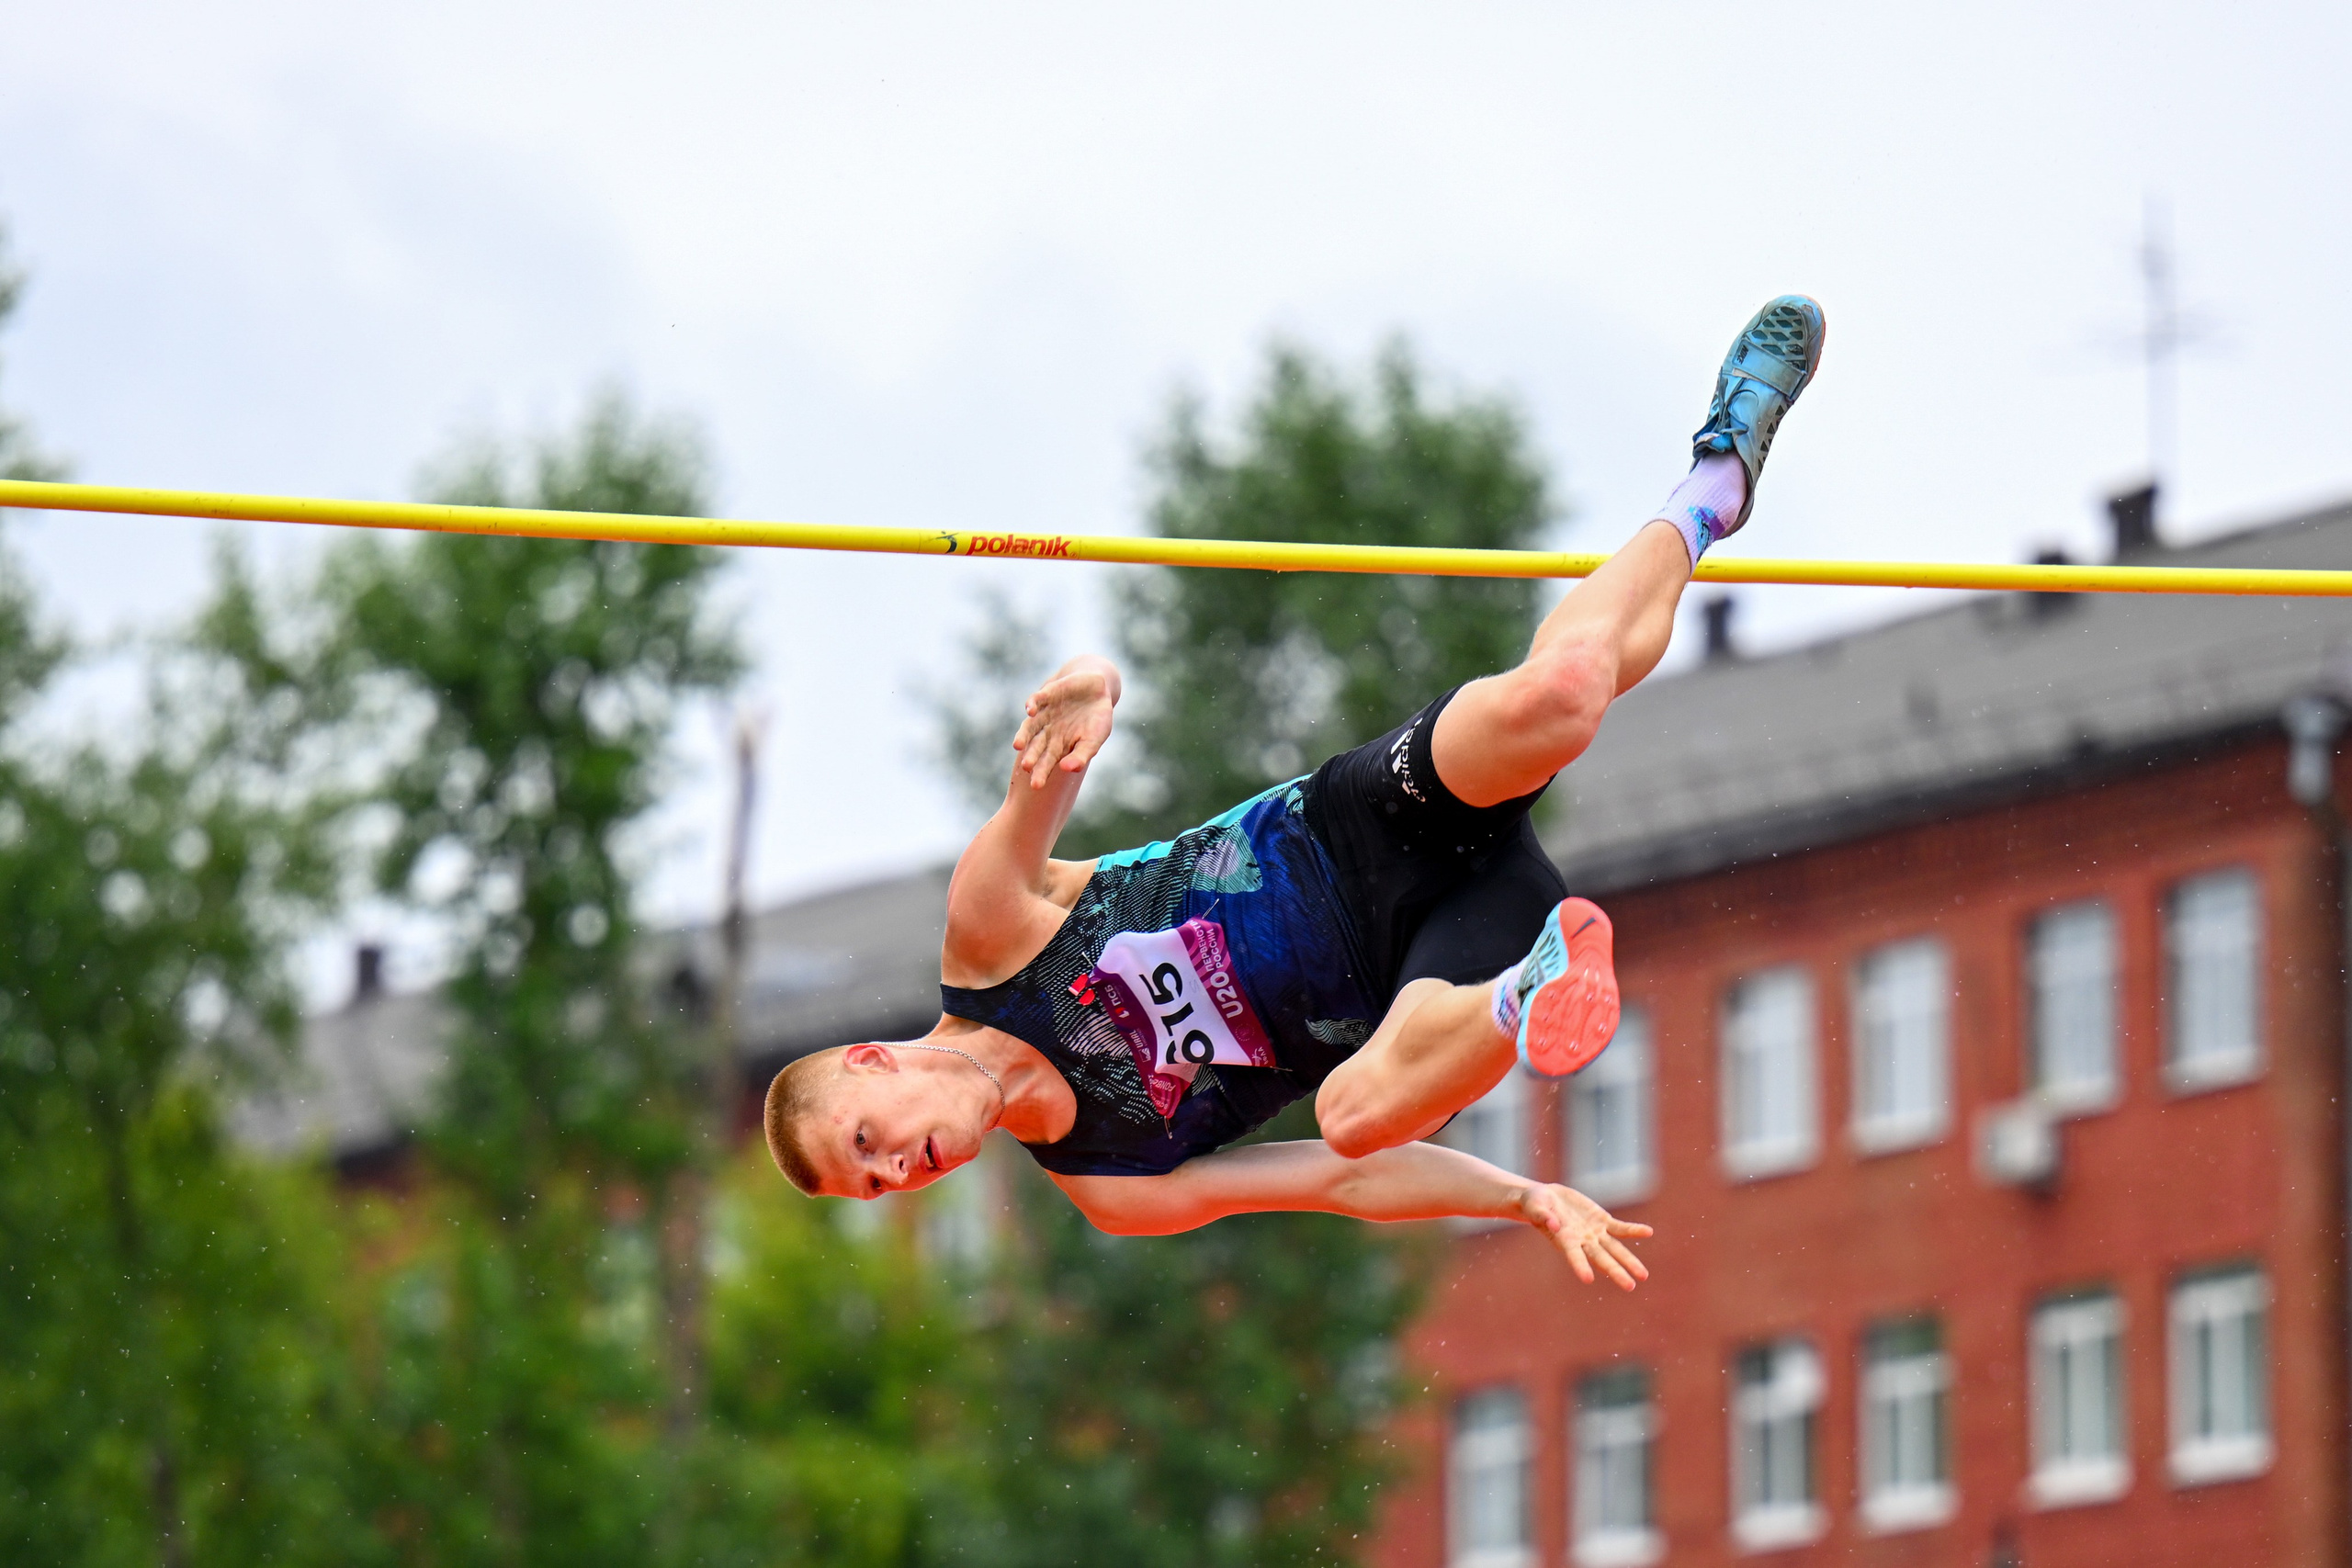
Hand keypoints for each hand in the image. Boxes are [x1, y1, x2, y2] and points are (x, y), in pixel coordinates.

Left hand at [1011, 667, 1115, 789]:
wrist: (1098, 689)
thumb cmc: (1096, 720)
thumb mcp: (1093, 740)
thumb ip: (1081, 755)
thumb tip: (1067, 769)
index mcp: (1058, 746)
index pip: (1047, 762)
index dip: (1041, 773)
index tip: (1036, 786)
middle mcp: (1047, 731)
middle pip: (1036, 747)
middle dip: (1031, 757)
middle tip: (1026, 767)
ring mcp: (1045, 714)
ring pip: (1030, 726)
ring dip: (1023, 735)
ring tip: (1018, 745)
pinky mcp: (1047, 695)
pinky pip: (1036, 700)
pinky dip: (1032, 705)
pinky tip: (1031, 711)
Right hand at [1517, 1183, 1652, 1289]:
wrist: (1547, 1199)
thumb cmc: (1535, 1204)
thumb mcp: (1535, 1206)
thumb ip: (1543, 1215)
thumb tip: (1554, 1224)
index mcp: (1564, 1240)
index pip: (1574, 1256)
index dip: (1580, 1266)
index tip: (1587, 1279)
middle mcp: (1582, 1241)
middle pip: (1601, 1258)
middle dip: (1616, 1271)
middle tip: (1630, 1286)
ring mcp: (1594, 1232)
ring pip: (1615, 1248)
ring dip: (1629, 1261)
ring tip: (1643, 1275)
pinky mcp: (1602, 1220)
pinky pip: (1620, 1228)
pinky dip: (1633, 1230)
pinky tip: (1648, 1232)